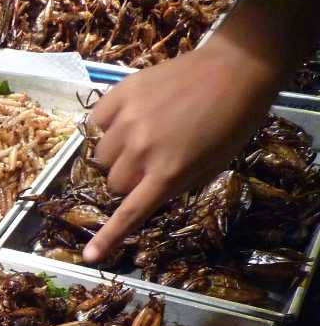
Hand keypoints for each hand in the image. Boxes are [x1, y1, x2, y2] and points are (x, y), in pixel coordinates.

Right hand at [82, 40, 278, 262]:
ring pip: (101, 156)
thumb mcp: (210, 166)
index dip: (108, 236)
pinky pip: (95, 124)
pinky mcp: (120, 96)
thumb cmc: (232, 122)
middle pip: (113, 183)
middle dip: (126, 180)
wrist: (236, 69)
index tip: (88, 256)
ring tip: (138, 137)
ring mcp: (127, 121)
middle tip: (148, 163)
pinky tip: (124, 121)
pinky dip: (105, 128)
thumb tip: (144, 195)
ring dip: (115, 155)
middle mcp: (141, 150)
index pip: (130, 213)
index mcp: (168, 172)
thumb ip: (173, 184)